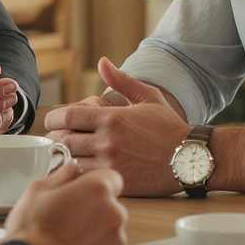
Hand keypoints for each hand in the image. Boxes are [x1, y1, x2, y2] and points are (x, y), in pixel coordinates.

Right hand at [6, 161, 127, 244]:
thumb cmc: (32, 233)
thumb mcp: (37, 191)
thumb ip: (60, 176)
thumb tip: (70, 169)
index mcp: (97, 190)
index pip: (111, 178)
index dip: (95, 184)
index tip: (83, 191)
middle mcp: (114, 214)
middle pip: (111, 207)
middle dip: (95, 211)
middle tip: (69, 218)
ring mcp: (116, 243)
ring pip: (110, 233)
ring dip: (95, 234)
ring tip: (68, 241)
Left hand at [44, 58, 188, 196]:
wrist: (190, 158)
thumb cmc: (168, 127)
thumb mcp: (147, 97)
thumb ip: (120, 80)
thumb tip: (102, 62)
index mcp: (111, 118)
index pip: (66, 117)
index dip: (53, 119)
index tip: (53, 122)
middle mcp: (107, 141)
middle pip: (62, 140)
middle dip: (54, 138)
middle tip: (56, 138)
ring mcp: (110, 164)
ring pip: (70, 161)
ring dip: (62, 157)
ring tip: (64, 154)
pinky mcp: (116, 182)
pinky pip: (84, 179)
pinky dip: (76, 174)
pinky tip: (78, 170)